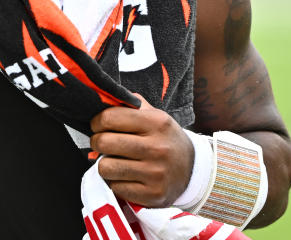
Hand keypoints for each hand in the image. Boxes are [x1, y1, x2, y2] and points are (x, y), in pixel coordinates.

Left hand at [89, 93, 193, 207]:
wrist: (193, 170)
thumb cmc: (163, 138)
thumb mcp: (153, 115)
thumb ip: (129, 104)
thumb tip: (101, 96)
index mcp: (156, 122)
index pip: (109, 118)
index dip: (97, 122)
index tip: (99, 126)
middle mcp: (157, 147)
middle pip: (103, 142)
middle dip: (97, 142)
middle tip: (104, 144)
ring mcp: (156, 173)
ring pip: (105, 168)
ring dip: (106, 165)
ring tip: (116, 161)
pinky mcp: (153, 194)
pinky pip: (116, 188)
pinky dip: (117, 183)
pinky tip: (128, 177)